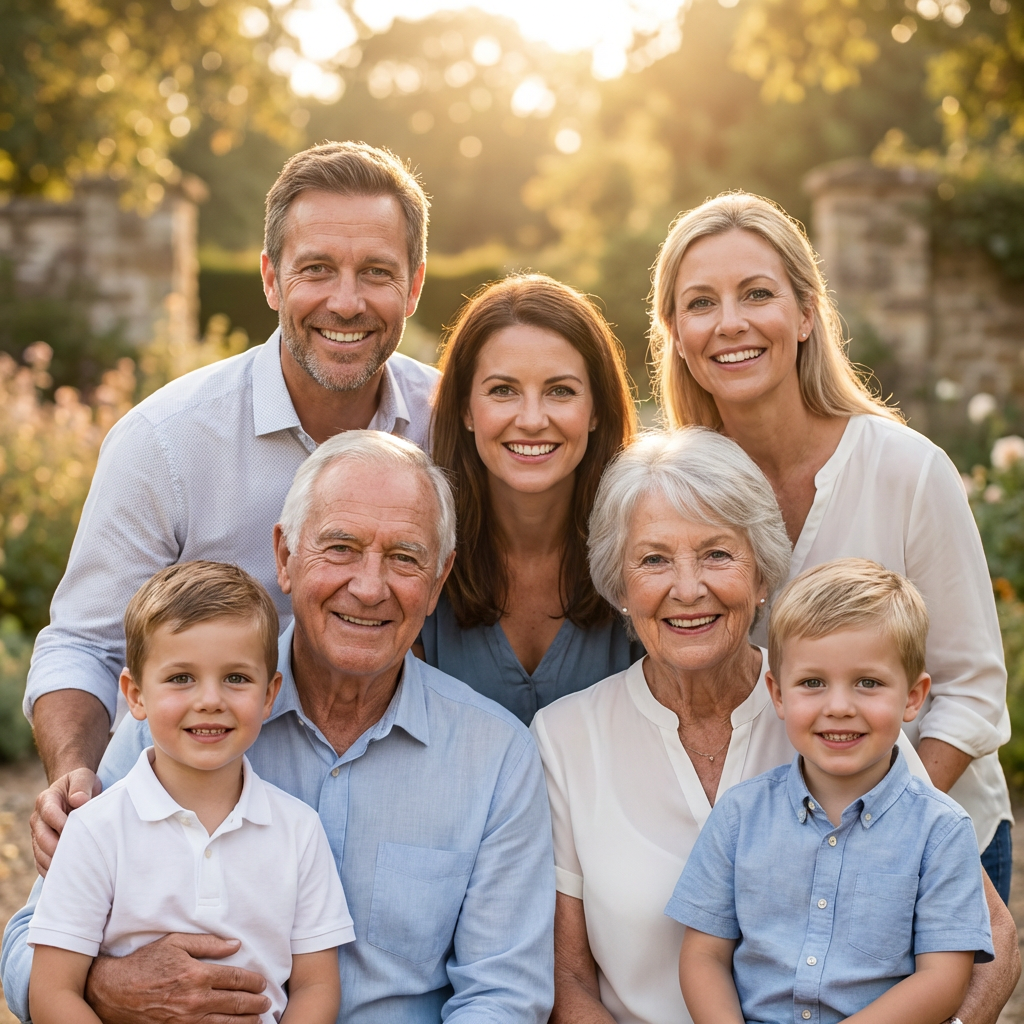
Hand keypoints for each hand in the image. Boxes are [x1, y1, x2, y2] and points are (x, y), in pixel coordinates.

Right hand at [31, 768, 101, 873]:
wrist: (74, 792)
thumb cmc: (81, 785)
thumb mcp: (84, 777)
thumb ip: (81, 786)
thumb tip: (79, 800)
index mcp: (46, 799)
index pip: (49, 813)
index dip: (61, 823)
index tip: (77, 831)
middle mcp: (38, 819)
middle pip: (42, 838)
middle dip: (58, 848)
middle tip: (78, 856)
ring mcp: (37, 835)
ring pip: (40, 853)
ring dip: (56, 862)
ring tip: (75, 868)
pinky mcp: (41, 848)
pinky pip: (41, 863)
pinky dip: (53, 870)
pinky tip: (68, 875)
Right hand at [84, 933, 270, 1023]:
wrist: (114, 991)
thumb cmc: (145, 963)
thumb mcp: (175, 943)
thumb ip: (208, 944)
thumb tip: (235, 945)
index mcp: (197, 974)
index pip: (236, 979)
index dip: (253, 981)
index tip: (263, 982)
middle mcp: (194, 1000)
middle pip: (235, 1003)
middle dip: (255, 1003)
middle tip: (267, 1002)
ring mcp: (185, 1021)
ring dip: (246, 1022)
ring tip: (258, 1019)